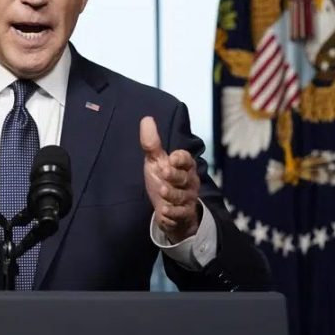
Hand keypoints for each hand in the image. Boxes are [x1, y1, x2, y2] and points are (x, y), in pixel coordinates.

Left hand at [140, 116, 200, 242]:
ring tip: (162, 191)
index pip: (186, 159)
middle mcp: (189, 182)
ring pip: (182, 196)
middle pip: (184, 178)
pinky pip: (180, 214)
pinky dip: (172, 214)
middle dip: (175, 175)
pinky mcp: (183, 215)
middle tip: (164, 172)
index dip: (180, 158)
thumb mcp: (156, 162)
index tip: (171, 157)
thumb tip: (146, 118)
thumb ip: (152, 144)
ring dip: (172, 194)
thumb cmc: (164, 180)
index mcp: (184, 167)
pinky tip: (164, 212)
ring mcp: (187, 199)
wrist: (169, 209)